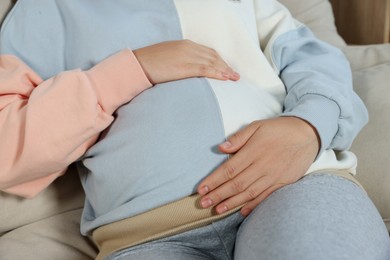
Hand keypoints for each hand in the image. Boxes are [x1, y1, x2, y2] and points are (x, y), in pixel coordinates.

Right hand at [133, 40, 239, 83]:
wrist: (138, 64)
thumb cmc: (149, 63)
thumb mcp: (167, 57)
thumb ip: (179, 60)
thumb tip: (186, 69)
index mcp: (185, 44)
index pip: (207, 52)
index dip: (219, 60)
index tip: (226, 67)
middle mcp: (189, 48)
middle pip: (213, 56)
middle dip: (225, 65)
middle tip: (235, 75)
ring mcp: (187, 56)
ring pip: (212, 62)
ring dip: (225, 70)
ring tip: (234, 78)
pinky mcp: (185, 67)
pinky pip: (206, 69)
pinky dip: (218, 73)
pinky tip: (225, 78)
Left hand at [197, 117, 319, 215]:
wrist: (308, 134)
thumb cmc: (279, 129)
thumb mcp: (257, 126)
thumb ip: (238, 137)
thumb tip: (221, 148)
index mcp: (254, 151)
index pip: (229, 169)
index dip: (214, 180)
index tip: (201, 189)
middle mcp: (262, 166)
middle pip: (236, 184)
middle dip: (218, 195)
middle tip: (203, 203)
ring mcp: (273, 176)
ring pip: (249, 193)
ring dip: (232, 203)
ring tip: (217, 210)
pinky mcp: (283, 183)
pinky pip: (266, 197)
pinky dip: (253, 206)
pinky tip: (242, 212)